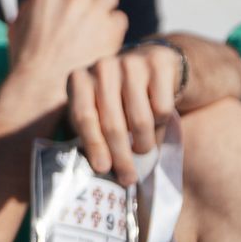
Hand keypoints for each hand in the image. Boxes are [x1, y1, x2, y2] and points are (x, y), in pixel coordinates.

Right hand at [0, 0, 126, 118]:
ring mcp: (95, 11)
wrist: (40, 85)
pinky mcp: (112, 29)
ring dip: (102, 8)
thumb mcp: (19, 23)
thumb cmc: (25, 57)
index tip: (64, 1)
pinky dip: (113, 28)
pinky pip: (119, 18)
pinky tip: (101, 41)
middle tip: (81, 14)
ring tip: (94, 26)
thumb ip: (35, 4)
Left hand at [66, 43, 179, 185]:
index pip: (84, 117)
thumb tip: (100, 170)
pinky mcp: (158, 64)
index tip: (103, 169)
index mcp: (79, 79)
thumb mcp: (99, 108)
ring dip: (143, 143)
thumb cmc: (120, 96)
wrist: (156, 64)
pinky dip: (161, 124)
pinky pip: (161, 108)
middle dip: (121, 156)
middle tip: (128, 178)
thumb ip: (93, 130)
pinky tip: (157, 123)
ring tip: (143, 149)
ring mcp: (130, 63)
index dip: (94, 146)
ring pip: (140, 119)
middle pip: (112, 123)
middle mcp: (101, 67)